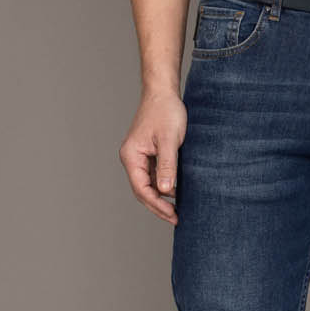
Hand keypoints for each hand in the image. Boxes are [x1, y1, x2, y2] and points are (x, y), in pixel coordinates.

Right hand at [120, 88, 187, 222]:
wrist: (163, 91)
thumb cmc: (165, 111)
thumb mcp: (169, 140)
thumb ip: (167, 166)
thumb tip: (165, 191)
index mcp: (131, 156)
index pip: (141, 188)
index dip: (157, 205)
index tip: (172, 215)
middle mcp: (132, 158)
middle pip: (142, 190)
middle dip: (158, 206)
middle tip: (176, 218)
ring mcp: (139, 156)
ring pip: (148, 183)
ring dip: (161, 197)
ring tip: (177, 209)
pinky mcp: (149, 152)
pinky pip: (154, 174)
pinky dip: (164, 184)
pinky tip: (177, 191)